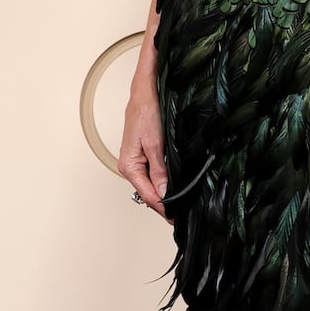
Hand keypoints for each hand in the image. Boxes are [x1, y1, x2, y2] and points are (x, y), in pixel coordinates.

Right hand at [119, 82, 168, 218]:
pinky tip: (174, 186)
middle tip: (181, 215)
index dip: (162, 208)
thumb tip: (163, 193)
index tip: (175, 218)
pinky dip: (164, 181)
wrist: (146, 92)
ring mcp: (138, 161)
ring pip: (152, 184)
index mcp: (129, 166)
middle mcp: (131, 166)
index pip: (148, 194)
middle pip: (149, 192)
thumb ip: (159, 170)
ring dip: (165, 193)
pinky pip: (154, 174)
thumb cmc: (146, 112)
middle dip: (164, 203)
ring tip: (180, 204)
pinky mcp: (145, 155)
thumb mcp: (156, 143)